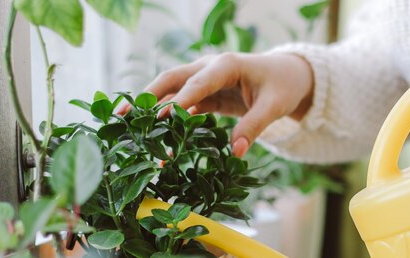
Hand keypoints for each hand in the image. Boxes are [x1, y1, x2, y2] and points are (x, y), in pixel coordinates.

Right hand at [119, 53, 313, 156]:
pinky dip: (168, 118)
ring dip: (151, 108)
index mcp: (226, 65)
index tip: (161, 118)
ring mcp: (205, 79)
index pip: (197, 82)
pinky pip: (182, 104)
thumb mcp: (274, 106)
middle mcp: (209, 67)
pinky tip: (154, 135)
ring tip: (127, 126)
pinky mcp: (205, 93)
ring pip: (172, 91)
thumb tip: (236, 153)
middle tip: (121, 114)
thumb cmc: (282, 86)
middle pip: (172, 79)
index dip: (179, 100)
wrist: (288, 76)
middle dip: (147, 96)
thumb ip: (254, 126)